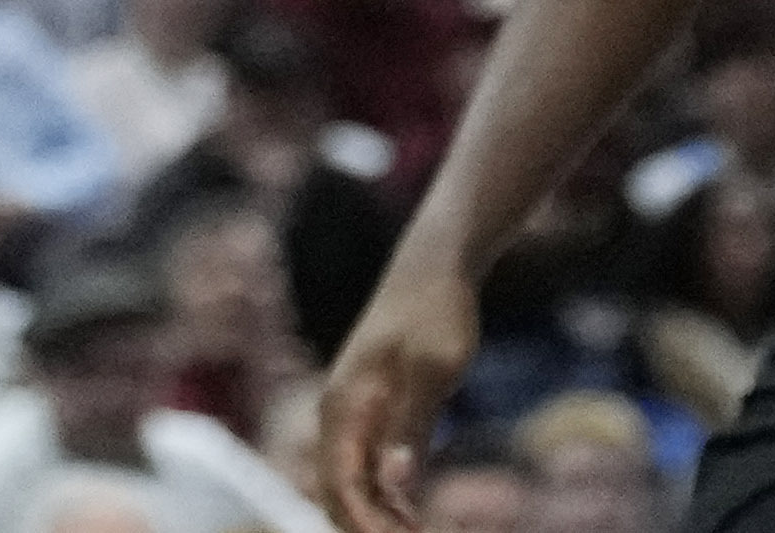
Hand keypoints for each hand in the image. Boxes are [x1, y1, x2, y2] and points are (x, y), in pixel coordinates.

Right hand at [316, 250, 484, 532]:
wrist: (435, 267)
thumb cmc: (435, 311)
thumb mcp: (431, 369)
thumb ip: (410, 426)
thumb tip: (394, 481)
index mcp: (344, 406)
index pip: (341, 487)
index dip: (367, 526)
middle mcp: (339, 416)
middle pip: (339, 496)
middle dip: (371, 529)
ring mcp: (354, 416)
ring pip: (353, 488)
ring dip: (381, 519)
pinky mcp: (375, 414)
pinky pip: (369, 471)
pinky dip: (389, 500)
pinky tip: (417, 516)